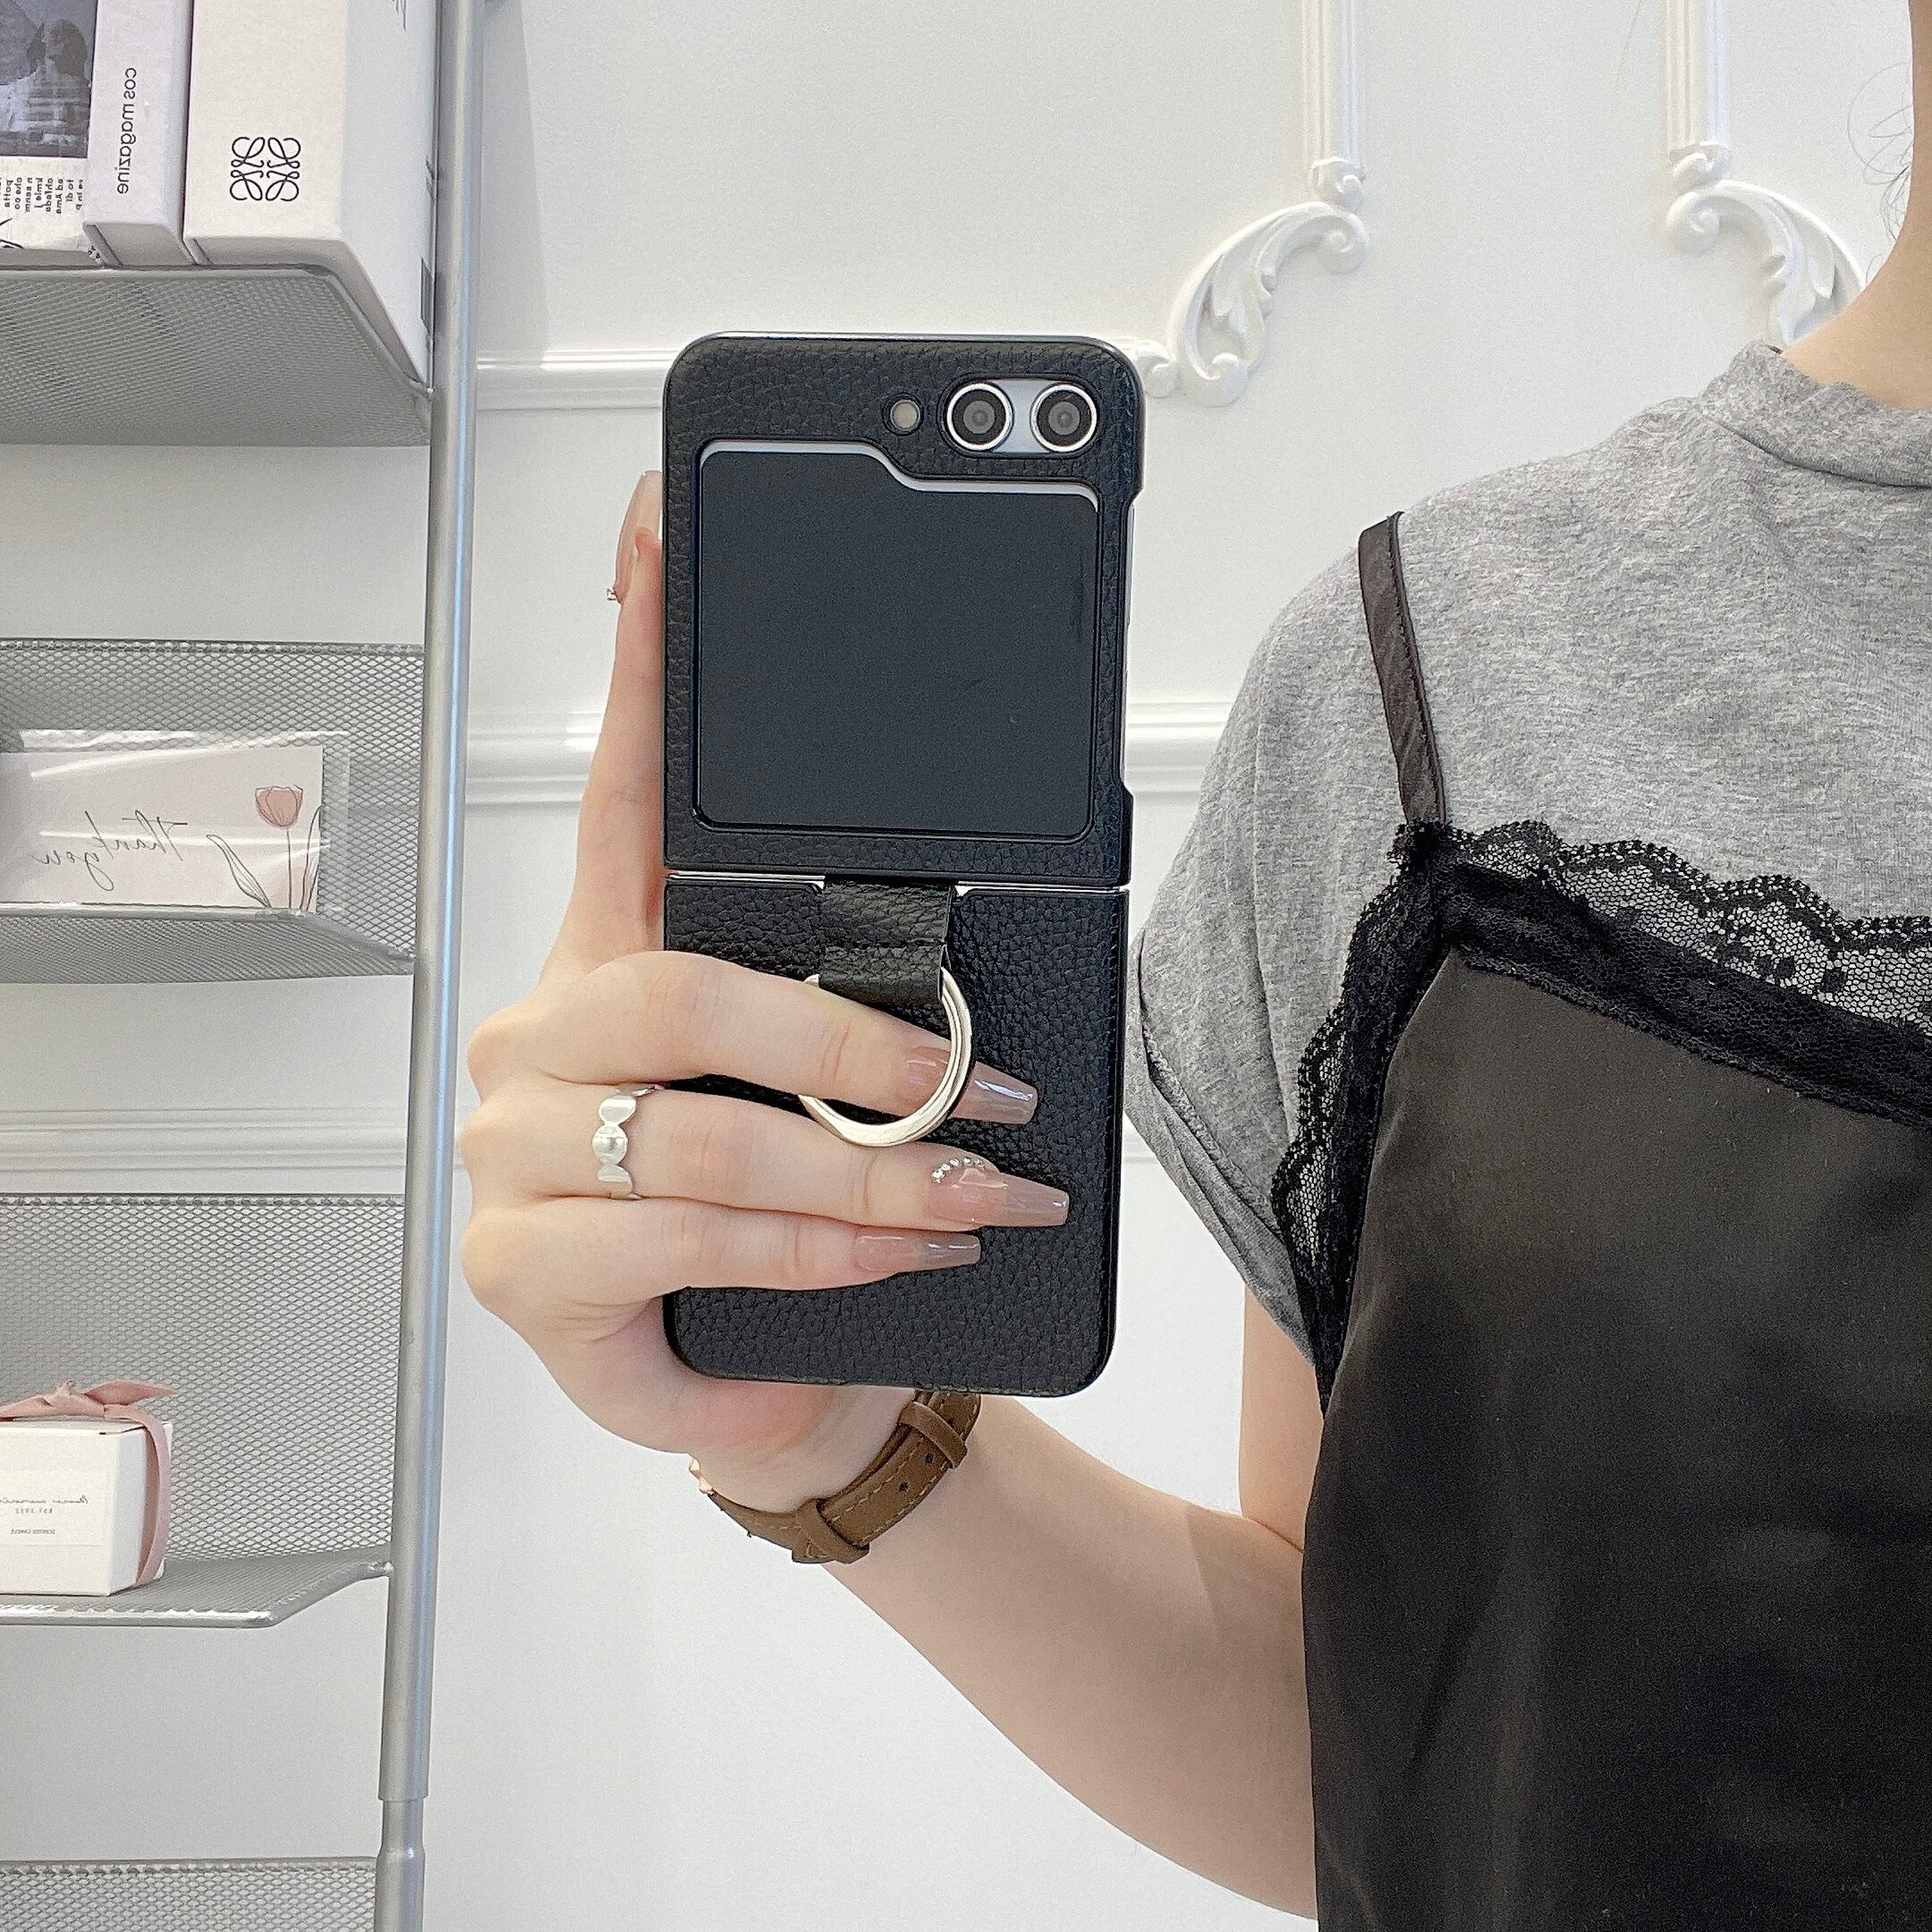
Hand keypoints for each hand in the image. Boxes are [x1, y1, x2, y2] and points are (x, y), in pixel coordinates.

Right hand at [460, 472, 1066, 1508]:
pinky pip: (686, 1243)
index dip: (641, 664)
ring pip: (706, 1137)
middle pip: (685, 993)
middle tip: (977, 1087)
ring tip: (982, 1195)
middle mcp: (543, 1037)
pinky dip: (818, 1259)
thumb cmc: (790, 1217)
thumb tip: (970, 992)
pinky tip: (892, 1266)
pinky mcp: (524, 1270)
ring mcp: (516, 1154)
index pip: (620, 796)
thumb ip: (856, 1029)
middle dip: (857, 1050)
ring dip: (872, 1176)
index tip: (658, 527)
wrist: (761, 1381)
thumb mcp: (827, 1108)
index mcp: (611, 964)